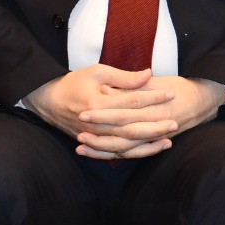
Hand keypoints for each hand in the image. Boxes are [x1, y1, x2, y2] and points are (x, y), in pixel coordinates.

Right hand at [24, 65, 224, 159]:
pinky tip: (153, 148)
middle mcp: (96, 124)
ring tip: (169, 137)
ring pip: (125, 145)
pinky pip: (118, 153)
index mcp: (97, 103)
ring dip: (148, 143)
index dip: (152, 98)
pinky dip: (136, 152)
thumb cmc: (75, 82)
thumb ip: (124, 76)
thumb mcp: (98, 71)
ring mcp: (95, 137)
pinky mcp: (95, 144)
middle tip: (175, 121)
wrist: (48, 101)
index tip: (171, 93)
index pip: (131, 102)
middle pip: (130, 128)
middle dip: (154, 126)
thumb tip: (149, 74)